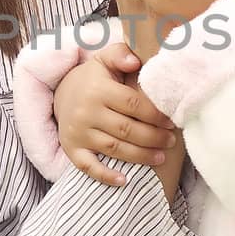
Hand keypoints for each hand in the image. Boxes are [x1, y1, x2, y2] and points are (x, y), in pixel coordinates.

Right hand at [54, 42, 178, 186]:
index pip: (133, 104)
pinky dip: (105, 175)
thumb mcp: (105, 60)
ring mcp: (78, 132)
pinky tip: (124, 180)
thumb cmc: (95, 78)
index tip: (172, 122)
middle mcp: (86, 111)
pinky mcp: (72, 148)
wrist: (62, 93)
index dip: (155, 115)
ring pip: (114, 149)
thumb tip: (136, 62)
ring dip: (140, 157)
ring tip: (160, 157)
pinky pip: (88, 166)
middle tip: (171, 142)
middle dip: (153, 138)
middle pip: (127, 130)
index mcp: (98, 89)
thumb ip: (121, 54)